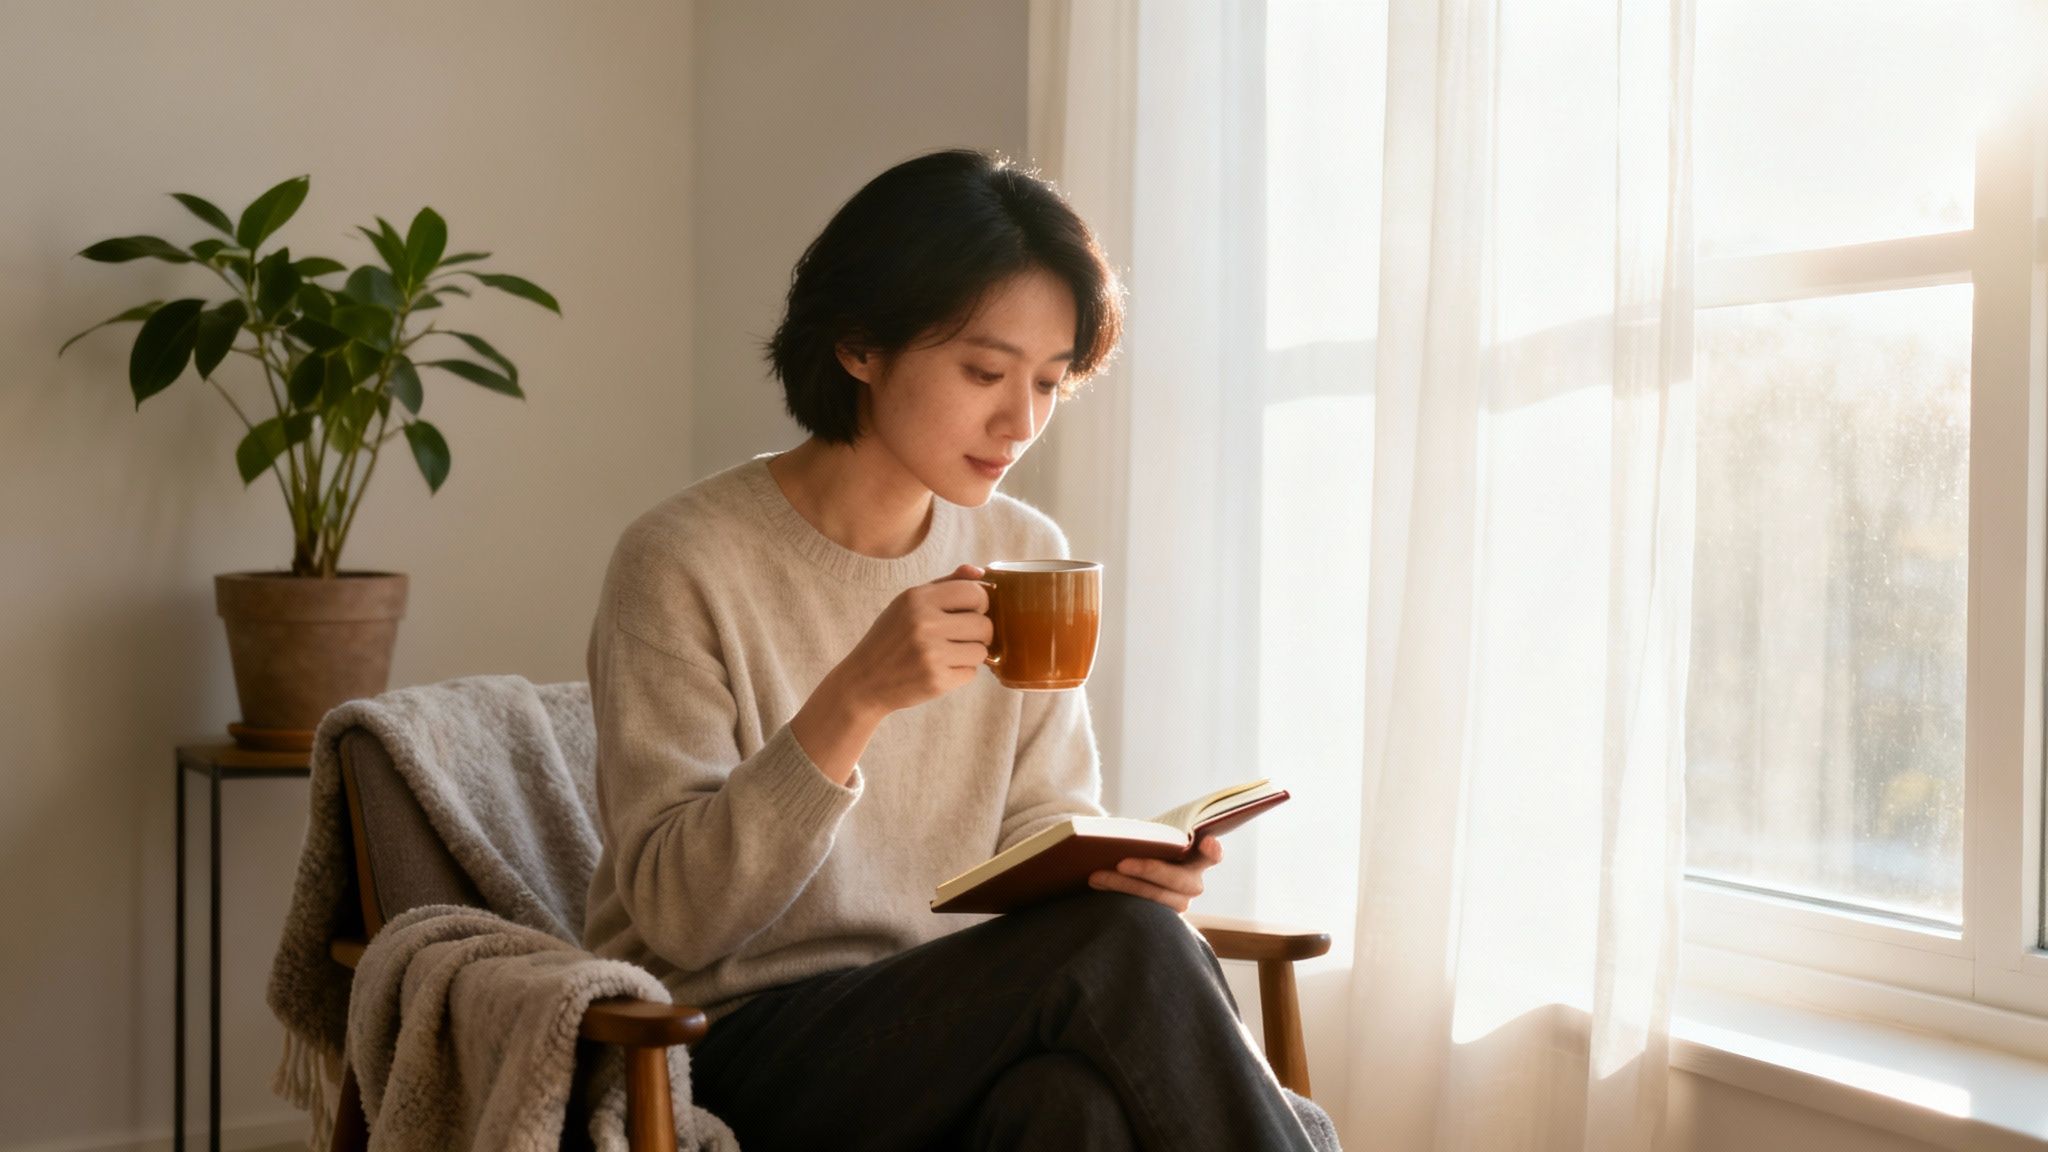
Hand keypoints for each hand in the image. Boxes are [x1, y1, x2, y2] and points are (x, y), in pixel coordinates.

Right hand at [829, 563, 993, 717]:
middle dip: (978, 633)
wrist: (864, 682)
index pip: (974, 593)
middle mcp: (924, 623)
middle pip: (984, 625)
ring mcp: (931, 654)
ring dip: (970, 655)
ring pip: (981, 651)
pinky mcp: (936, 681)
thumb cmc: (890, 639)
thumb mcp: (908, 603)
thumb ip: (946, 584)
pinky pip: (971, 673)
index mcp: (917, 598)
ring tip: (947, 654)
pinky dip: (960, 673)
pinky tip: (939, 670)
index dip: (980, 603)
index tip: (971, 612)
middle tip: (960, 638)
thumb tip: (980, 572)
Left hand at [1089, 835, 1221, 912]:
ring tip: (1095, 877)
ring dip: (1124, 886)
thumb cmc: (1144, 848)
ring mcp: (1177, 905)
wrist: (1132, 868)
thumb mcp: (1149, 840)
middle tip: (1121, 863)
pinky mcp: (1159, 920)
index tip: (1207, 842)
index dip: (1212, 851)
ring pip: (1156, 899)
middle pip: (1179, 881)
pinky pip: (1140, 912)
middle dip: (1149, 870)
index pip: (1212, 855)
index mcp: (1197, 858)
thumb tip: (1119, 834)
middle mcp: (1193, 884)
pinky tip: (1096, 888)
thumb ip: (1148, 837)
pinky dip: (1117, 898)